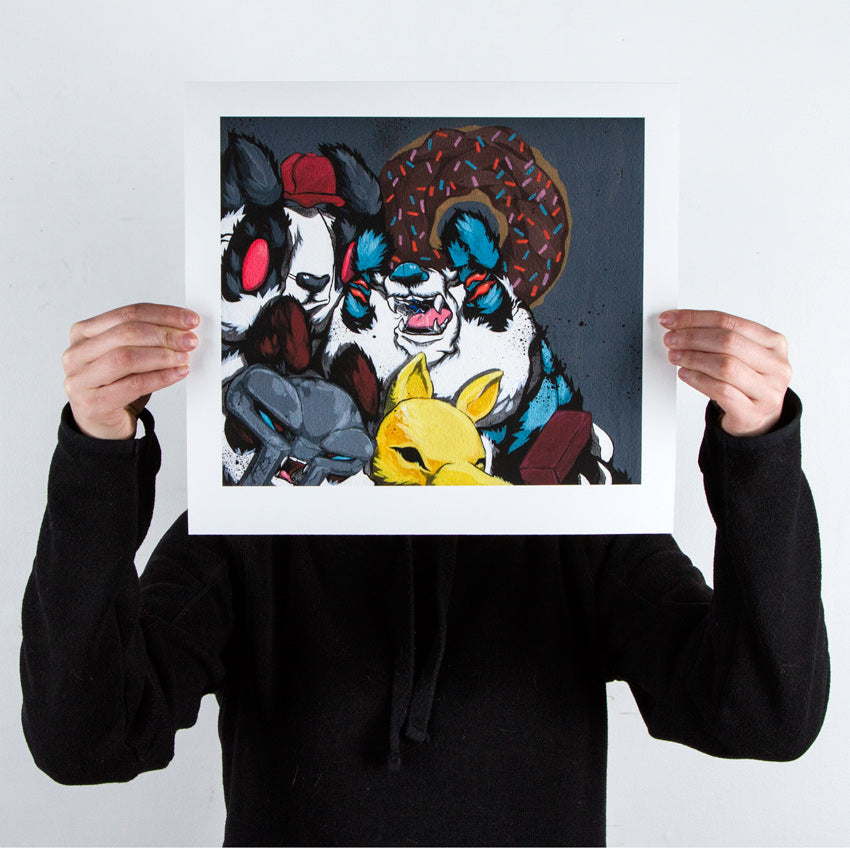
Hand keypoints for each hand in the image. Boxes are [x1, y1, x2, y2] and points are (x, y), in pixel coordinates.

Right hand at [62, 303, 198, 439]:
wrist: (101, 426)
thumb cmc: (116, 388)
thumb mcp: (128, 357)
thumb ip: (146, 340)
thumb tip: (183, 331)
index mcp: (83, 333)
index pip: (127, 313)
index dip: (162, 314)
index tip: (189, 319)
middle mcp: (76, 354)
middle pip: (126, 333)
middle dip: (164, 335)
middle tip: (190, 341)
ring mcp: (80, 379)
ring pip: (126, 358)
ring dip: (162, 356)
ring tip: (184, 358)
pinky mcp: (92, 403)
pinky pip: (133, 385)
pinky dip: (160, 378)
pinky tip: (177, 374)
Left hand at [660, 309, 791, 436]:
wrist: (759, 418)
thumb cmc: (746, 382)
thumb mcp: (741, 355)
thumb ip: (717, 337)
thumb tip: (678, 324)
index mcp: (775, 343)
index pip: (731, 322)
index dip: (696, 319)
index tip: (671, 319)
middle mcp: (776, 365)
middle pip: (729, 342)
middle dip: (693, 338)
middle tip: (670, 339)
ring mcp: (767, 391)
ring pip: (726, 366)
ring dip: (693, 358)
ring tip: (675, 356)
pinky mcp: (753, 413)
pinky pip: (722, 391)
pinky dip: (698, 380)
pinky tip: (685, 374)